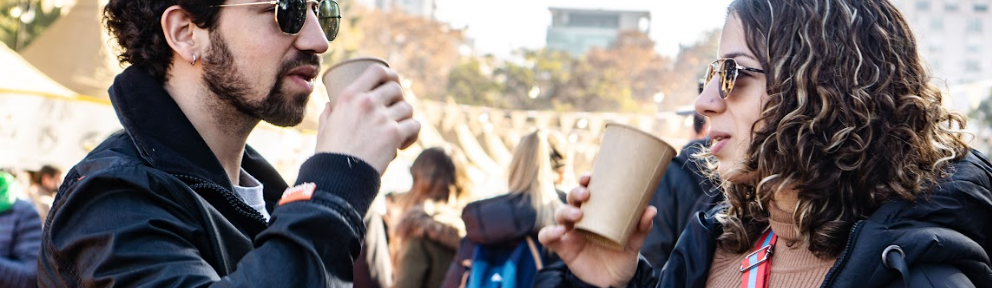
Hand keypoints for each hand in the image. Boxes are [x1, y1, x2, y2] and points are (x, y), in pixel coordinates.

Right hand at [314, 65, 420, 174]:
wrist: (338, 175)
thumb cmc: (330, 154)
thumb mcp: (324, 127)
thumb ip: (329, 113)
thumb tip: (330, 105)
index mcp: (350, 96)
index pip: (376, 70)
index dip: (389, 74)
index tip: (393, 82)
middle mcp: (367, 102)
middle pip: (395, 88)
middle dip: (399, 98)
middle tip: (396, 112)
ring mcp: (381, 117)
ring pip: (407, 107)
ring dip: (406, 118)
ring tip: (400, 131)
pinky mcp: (394, 134)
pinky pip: (414, 125)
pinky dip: (413, 134)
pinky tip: (404, 143)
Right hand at [538, 174, 656, 287]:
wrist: (615, 282)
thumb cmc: (622, 257)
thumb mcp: (634, 242)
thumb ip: (641, 228)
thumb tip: (651, 209)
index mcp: (596, 212)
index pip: (586, 191)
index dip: (584, 181)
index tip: (590, 177)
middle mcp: (581, 219)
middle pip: (571, 199)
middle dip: (575, 192)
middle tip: (586, 195)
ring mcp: (570, 233)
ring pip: (559, 214)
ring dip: (565, 211)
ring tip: (578, 215)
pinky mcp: (563, 248)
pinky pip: (547, 237)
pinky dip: (548, 233)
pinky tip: (558, 232)